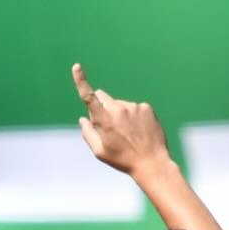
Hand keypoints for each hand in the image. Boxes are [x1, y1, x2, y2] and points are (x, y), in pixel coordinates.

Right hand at [72, 62, 168, 178]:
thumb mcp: (100, 152)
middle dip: (101, 106)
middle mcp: (119, 109)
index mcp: (105, 120)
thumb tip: (83, 119)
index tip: (76, 66)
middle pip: (103, 97)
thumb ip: (88, 133)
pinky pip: (134, 108)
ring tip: (128, 134)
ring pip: (119, 105)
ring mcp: (134, 107)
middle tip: (108, 127)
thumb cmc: (123, 160)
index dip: (81, 81)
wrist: (152, 163)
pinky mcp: (146, 107)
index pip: (89, 96)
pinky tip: (139, 131)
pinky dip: (133, 117)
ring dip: (119, 114)